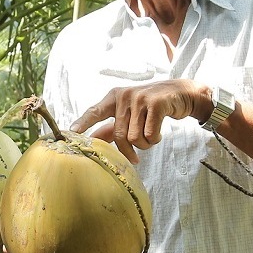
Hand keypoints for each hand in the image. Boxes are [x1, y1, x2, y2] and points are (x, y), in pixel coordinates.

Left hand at [70, 80, 208, 162]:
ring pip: (135, 138)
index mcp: (114, 97)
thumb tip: (93, 139)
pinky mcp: (155, 104)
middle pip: (120, 136)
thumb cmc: (152, 107)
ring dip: (145, 144)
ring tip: (152, 136)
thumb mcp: (131, 113)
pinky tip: (159, 133)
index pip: (94, 111)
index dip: (83, 123)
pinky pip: (149, 135)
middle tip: (135, 158)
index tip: (71, 133)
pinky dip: (155, 139)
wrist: (181, 94)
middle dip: (129, 150)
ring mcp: (139, 98)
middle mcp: (124, 96)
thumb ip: (113, 126)